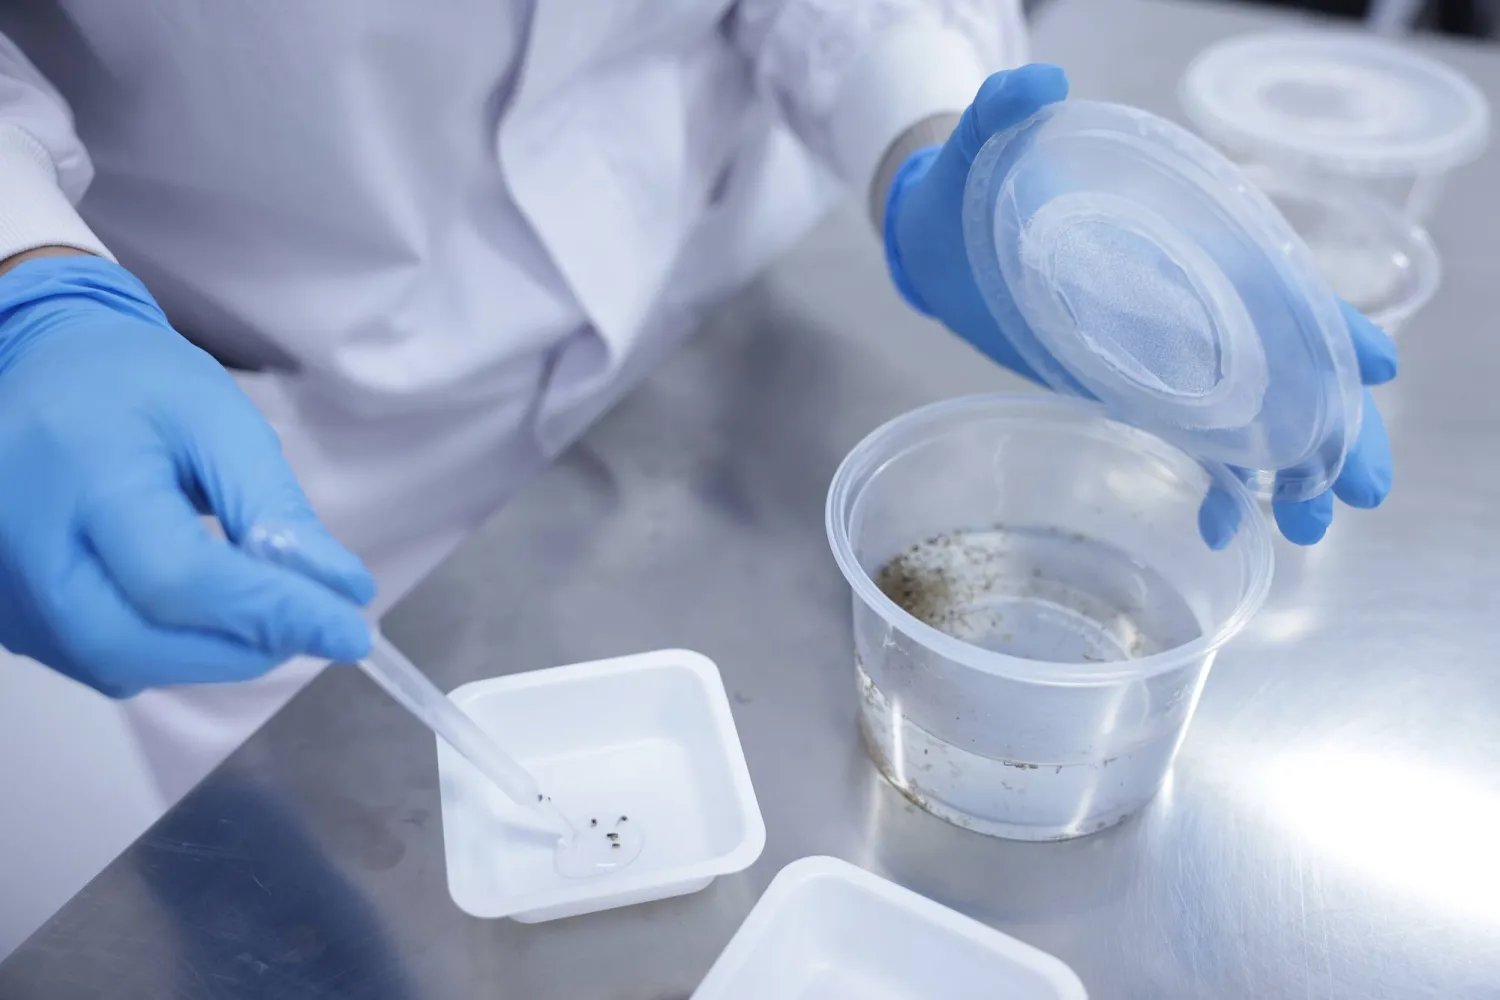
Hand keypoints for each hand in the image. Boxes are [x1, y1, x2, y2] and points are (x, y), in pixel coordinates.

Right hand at [0, 255, 374, 696]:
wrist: (40, 369)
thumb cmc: (135, 387)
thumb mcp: (220, 420)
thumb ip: (276, 508)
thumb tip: (340, 591)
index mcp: (83, 477)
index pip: (178, 578)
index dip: (270, 614)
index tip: (351, 631)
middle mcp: (24, 544)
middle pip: (135, 643)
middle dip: (242, 648)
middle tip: (312, 625)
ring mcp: (7, 588)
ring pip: (117, 665)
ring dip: (211, 657)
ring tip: (266, 614)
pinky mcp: (10, 614)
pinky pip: (98, 661)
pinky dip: (170, 652)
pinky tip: (210, 617)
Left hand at [883, 64, 1394, 544]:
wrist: (940, 240)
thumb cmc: (975, 184)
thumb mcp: (985, 144)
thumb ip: (1003, 113)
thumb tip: (1032, 86)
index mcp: (1180, 242)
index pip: (1274, 281)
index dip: (1328, 326)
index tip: (1373, 369)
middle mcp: (1192, 304)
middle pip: (1289, 368)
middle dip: (1333, 427)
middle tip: (1359, 492)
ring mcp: (1171, 354)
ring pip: (1258, 420)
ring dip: (1291, 475)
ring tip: (1308, 532)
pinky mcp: (1136, 389)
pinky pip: (1199, 445)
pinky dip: (1221, 489)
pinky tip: (1222, 533)